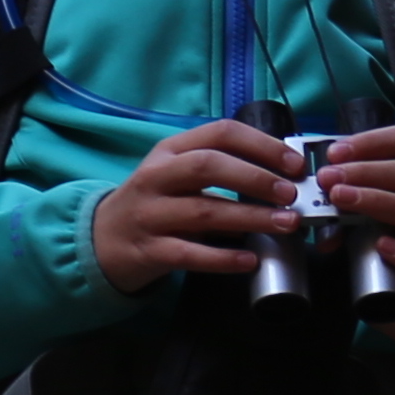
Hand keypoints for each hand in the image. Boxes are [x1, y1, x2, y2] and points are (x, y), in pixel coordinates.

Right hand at [91, 121, 317, 290]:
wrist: (101, 240)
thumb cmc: (154, 203)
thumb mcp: (177, 174)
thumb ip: (219, 168)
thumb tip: (282, 174)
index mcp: (170, 151)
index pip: (219, 133)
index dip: (261, 145)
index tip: (294, 163)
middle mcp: (157, 177)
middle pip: (208, 167)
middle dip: (255, 178)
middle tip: (290, 194)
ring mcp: (149, 214)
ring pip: (203, 211)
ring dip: (250, 217)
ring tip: (285, 225)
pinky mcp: (148, 251)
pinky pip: (189, 254)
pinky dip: (222, 258)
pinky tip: (249, 260)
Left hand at [313, 122, 394, 369]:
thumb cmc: (388, 235)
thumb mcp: (371, 206)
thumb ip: (348, 191)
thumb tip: (313, 184)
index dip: (370, 143)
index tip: (334, 153)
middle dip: (363, 171)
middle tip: (326, 178)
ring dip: (375, 200)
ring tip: (339, 199)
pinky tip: (379, 244)